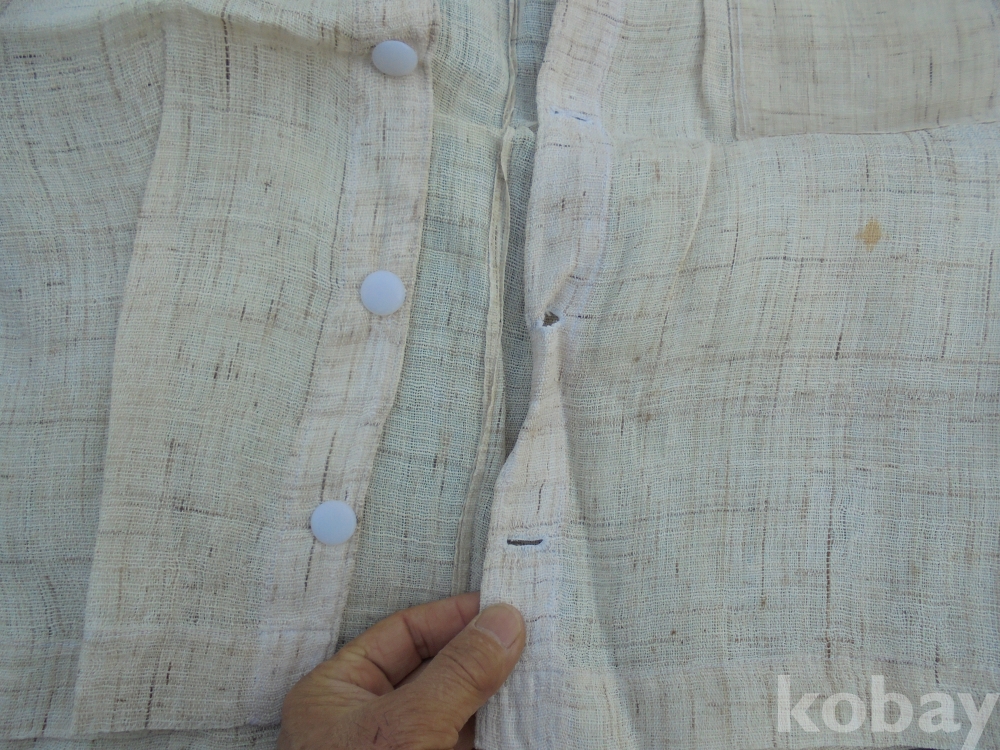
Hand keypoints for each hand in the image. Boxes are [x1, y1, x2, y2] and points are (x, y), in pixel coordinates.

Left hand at [277, 592, 524, 749]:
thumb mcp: (407, 728)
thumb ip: (457, 673)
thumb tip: (505, 620)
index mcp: (337, 694)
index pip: (402, 634)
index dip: (453, 617)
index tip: (504, 608)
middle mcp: (365, 722)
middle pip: (432, 670)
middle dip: (481, 655)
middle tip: (532, 639)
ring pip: (453, 711)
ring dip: (495, 696)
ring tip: (541, 676)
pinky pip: (463, 746)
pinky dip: (496, 734)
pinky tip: (527, 722)